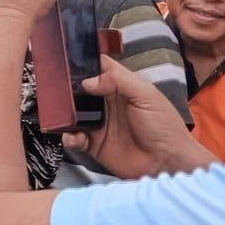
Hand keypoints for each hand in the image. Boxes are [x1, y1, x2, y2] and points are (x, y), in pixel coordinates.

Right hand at [65, 57, 214, 178]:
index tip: (68, 61)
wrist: (167, 162)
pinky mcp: (94, 144)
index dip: (84, 62)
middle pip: (80, 90)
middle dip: (67, 89)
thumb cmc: (164, 126)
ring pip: (73, 113)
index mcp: (121, 86)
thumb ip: (119, 81)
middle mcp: (107, 103)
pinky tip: (75, 137)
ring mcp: (100, 123)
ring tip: (65, 116)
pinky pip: (74, 138)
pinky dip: (69, 137)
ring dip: (65, 114)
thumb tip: (88, 81)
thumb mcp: (146, 95)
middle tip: (58, 91)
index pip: (99, 68)